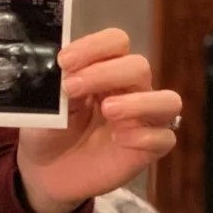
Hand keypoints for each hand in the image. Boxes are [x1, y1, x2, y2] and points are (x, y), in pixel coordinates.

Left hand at [18, 28, 181, 212]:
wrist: (44, 171)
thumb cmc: (47, 131)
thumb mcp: (44, 106)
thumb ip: (57, 88)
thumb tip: (66, 73)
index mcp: (102, 70)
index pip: (116, 42)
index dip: (94, 46)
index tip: (64, 61)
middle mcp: (128, 90)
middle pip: (139, 66)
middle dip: (105, 73)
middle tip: (72, 87)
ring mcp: (141, 120)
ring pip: (167, 101)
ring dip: (138, 102)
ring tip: (108, 110)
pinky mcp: (147, 150)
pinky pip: (164, 138)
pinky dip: (144, 136)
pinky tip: (118, 138)